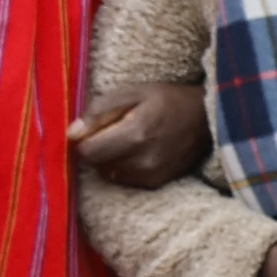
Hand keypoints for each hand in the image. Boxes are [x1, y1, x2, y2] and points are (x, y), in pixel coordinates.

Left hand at [71, 82, 212, 189]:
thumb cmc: (167, 99)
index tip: (95, 127)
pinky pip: (124, 179)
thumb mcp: (132, 92)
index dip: (85, 139)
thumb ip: (100, 111)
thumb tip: (71, 134)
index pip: (88, 152)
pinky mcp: (155, 184)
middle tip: (114, 130)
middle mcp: (142, 162)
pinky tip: (139, 151)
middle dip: (98, 148)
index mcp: (135, 135)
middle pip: (96, 164)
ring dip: (110, 158)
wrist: (206, 119)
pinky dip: (124, 166)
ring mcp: (150, 176)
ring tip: (129, 139)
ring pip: (108, 173)